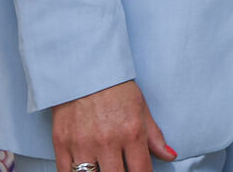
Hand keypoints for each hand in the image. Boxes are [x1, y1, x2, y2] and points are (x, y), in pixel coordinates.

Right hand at [52, 80, 176, 171]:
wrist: (84, 70)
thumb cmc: (116, 88)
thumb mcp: (141, 108)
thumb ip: (154, 136)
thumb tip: (170, 155)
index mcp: (131, 132)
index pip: (141, 171)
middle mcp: (107, 141)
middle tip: (121, 168)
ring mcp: (82, 144)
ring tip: (104, 167)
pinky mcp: (61, 144)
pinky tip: (84, 170)